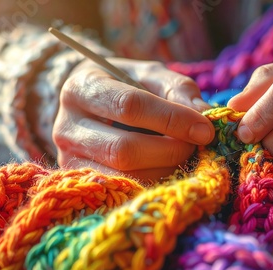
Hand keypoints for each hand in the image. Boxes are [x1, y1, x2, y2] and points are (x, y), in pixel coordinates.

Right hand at [53, 58, 213, 181]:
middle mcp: (67, 126)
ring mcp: (68, 159)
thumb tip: (203, 115)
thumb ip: (177, 88)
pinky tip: (167, 170)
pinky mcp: (79, 182)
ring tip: (183, 157)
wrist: (91, 105)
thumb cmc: (125, 86)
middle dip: (170, 150)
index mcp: (82, 88)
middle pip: (124, 149)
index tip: (205, 130)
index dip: (172, 119)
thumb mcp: (150, 75)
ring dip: (164, 170)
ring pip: (123, 175)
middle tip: (196, 146)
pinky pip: (122, 191)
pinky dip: (153, 183)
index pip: (129, 105)